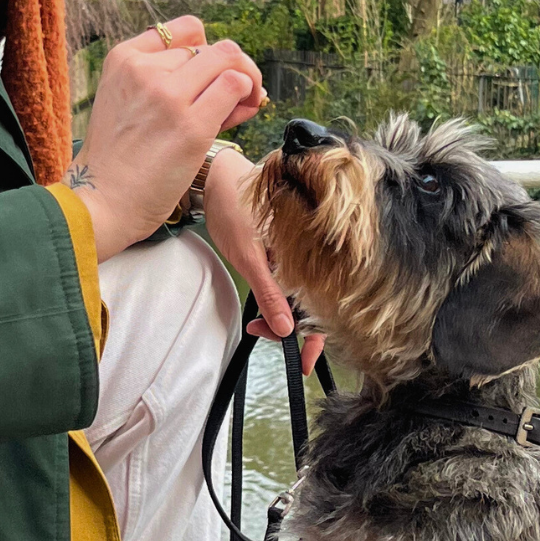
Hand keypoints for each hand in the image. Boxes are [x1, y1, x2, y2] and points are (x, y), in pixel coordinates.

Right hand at [64, 16, 263, 258]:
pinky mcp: (191, 125)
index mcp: (124, 58)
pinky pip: (235, 86)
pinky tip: (245, 112)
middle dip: (231, 69)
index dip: (207, 49)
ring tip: (245, 104)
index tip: (209, 77)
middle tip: (236, 99)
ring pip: (229, 59)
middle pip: (210, 48)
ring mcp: (167, 96)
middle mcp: (144, 69)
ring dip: (247, 78)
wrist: (100, 202)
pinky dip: (249, 94)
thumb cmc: (118, 162)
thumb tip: (232, 77)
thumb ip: (171, 84)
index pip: (185, 30)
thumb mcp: (129, 105)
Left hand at [201, 148, 324, 374]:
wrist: (217, 177)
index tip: (304, 363)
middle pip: (314, 305)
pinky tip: (265, 306)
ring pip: (300, 296)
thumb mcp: (248, 256)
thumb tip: (286, 329)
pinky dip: (279, 299)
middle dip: (293, 330)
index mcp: (311, 253)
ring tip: (258, 324)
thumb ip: (269, 293)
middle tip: (264, 335)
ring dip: (282, 315)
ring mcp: (296, 254)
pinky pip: (289, 283)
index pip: (322, 306)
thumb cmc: (234, 205)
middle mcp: (309, 255)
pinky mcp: (283, 252)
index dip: (315, 337)